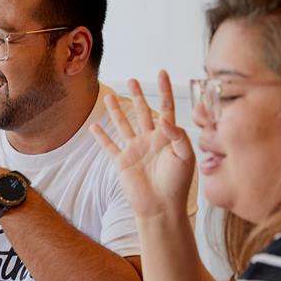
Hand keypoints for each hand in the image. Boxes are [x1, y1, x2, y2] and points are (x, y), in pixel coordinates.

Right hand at [89, 71, 194, 218]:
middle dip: (137, 95)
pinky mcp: (121, 161)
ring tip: (108, 97)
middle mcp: (150, 140)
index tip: (162, 73)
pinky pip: (109, 146)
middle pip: (143, 112)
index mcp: (167, 137)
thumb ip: (179, 137)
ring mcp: (134, 150)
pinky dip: (100, 137)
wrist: (161, 207)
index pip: (167, 108)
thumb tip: (165, 121)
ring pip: (123, 125)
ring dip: (116, 111)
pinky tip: (94, 127)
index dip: (165, 90)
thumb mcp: (186, 158)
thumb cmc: (178, 184)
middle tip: (132, 80)